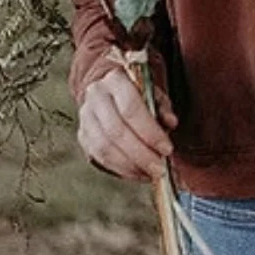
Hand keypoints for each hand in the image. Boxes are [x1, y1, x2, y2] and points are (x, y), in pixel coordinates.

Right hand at [77, 66, 178, 181]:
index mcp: (116, 80)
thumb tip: (171, 123)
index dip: (150, 132)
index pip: (131, 109)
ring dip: (130, 166)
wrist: (109, 91)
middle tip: (159, 169)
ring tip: (149, 173)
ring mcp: (85, 117)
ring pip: (105, 148)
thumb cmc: (137, 94)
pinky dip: (120, 169)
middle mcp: (96, 97)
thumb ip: (163, 107)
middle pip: (117, 131)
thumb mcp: (154, 93)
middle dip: (141, 155)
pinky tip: (137, 173)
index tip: (167, 149)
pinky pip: (99, 157)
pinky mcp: (82, 135)